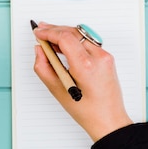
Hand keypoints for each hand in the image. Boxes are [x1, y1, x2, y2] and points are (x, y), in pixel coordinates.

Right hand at [33, 22, 132, 141]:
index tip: (38, 32)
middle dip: (55, 30)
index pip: (65, 38)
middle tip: (40, 30)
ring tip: (50, 37)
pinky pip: (89, 42)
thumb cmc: (88, 111)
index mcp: (87, 66)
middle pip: (74, 33)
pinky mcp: (108, 58)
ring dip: (65, 34)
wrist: (109, 118)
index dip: (49, 32)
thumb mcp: (58, 90)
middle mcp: (99, 58)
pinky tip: (64, 44)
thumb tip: (39, 50)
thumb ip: (44, 67)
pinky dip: (75, 40)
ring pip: (82, 35)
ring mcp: (106, 57)